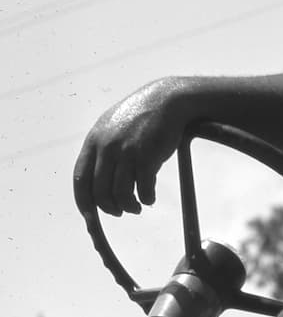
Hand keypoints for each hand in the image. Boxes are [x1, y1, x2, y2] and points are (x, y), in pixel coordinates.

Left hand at [73, 79, 186, 215]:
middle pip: (100, 191)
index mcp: (94, 141)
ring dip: (128, 207)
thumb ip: (102, 150)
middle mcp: (106, 147)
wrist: (168, 100)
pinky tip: (149, 198)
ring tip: (137, 207)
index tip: (91, 216)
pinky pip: (142, 189)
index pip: (80, 179)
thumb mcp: (113, 127)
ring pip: (120, 194)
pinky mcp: (147, 156)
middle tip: (120, 212)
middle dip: (109, 208)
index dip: (84, 202)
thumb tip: (98, 180)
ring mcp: (127, 151)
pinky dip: (145, 199)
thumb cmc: (142, 116)